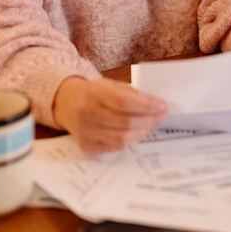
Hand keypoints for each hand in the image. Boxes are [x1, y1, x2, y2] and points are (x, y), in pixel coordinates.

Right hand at [53, 77, 167, 152]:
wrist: (68, 104)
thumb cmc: (95, 94)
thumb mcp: (111, 84)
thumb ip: (132, 94)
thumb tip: (156, 105)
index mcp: (95, 92)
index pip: (125, 102)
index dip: (147, 105)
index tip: (162, 105)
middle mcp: (87, 112)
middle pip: (126, 122)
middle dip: (149, 119)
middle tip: (161, 114)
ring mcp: (85, 131)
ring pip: (122, 138)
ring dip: (142, 131)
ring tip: (150, 123)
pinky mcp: (86, 145)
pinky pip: (115, 147)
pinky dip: (130, 139)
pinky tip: (136, 131)